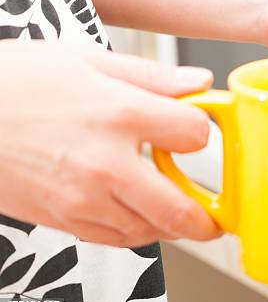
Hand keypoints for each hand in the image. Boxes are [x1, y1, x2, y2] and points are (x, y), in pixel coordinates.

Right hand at [0, 41, 219, 246]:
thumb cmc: (16, 81)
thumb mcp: (87, 61)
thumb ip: (152, 76)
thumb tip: (198, 82)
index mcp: (120, 113)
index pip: (195, 135)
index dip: (201, 132)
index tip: (195, 131)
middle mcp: (106, 163)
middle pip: (180, 209)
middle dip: (207, 217)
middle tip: (214, 215)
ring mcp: (82, 198)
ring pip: (149, 231)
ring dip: (171, 225)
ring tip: (174, 208)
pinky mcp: (62, 219)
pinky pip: (114, 240)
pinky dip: (136, 232)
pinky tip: (136, 213)